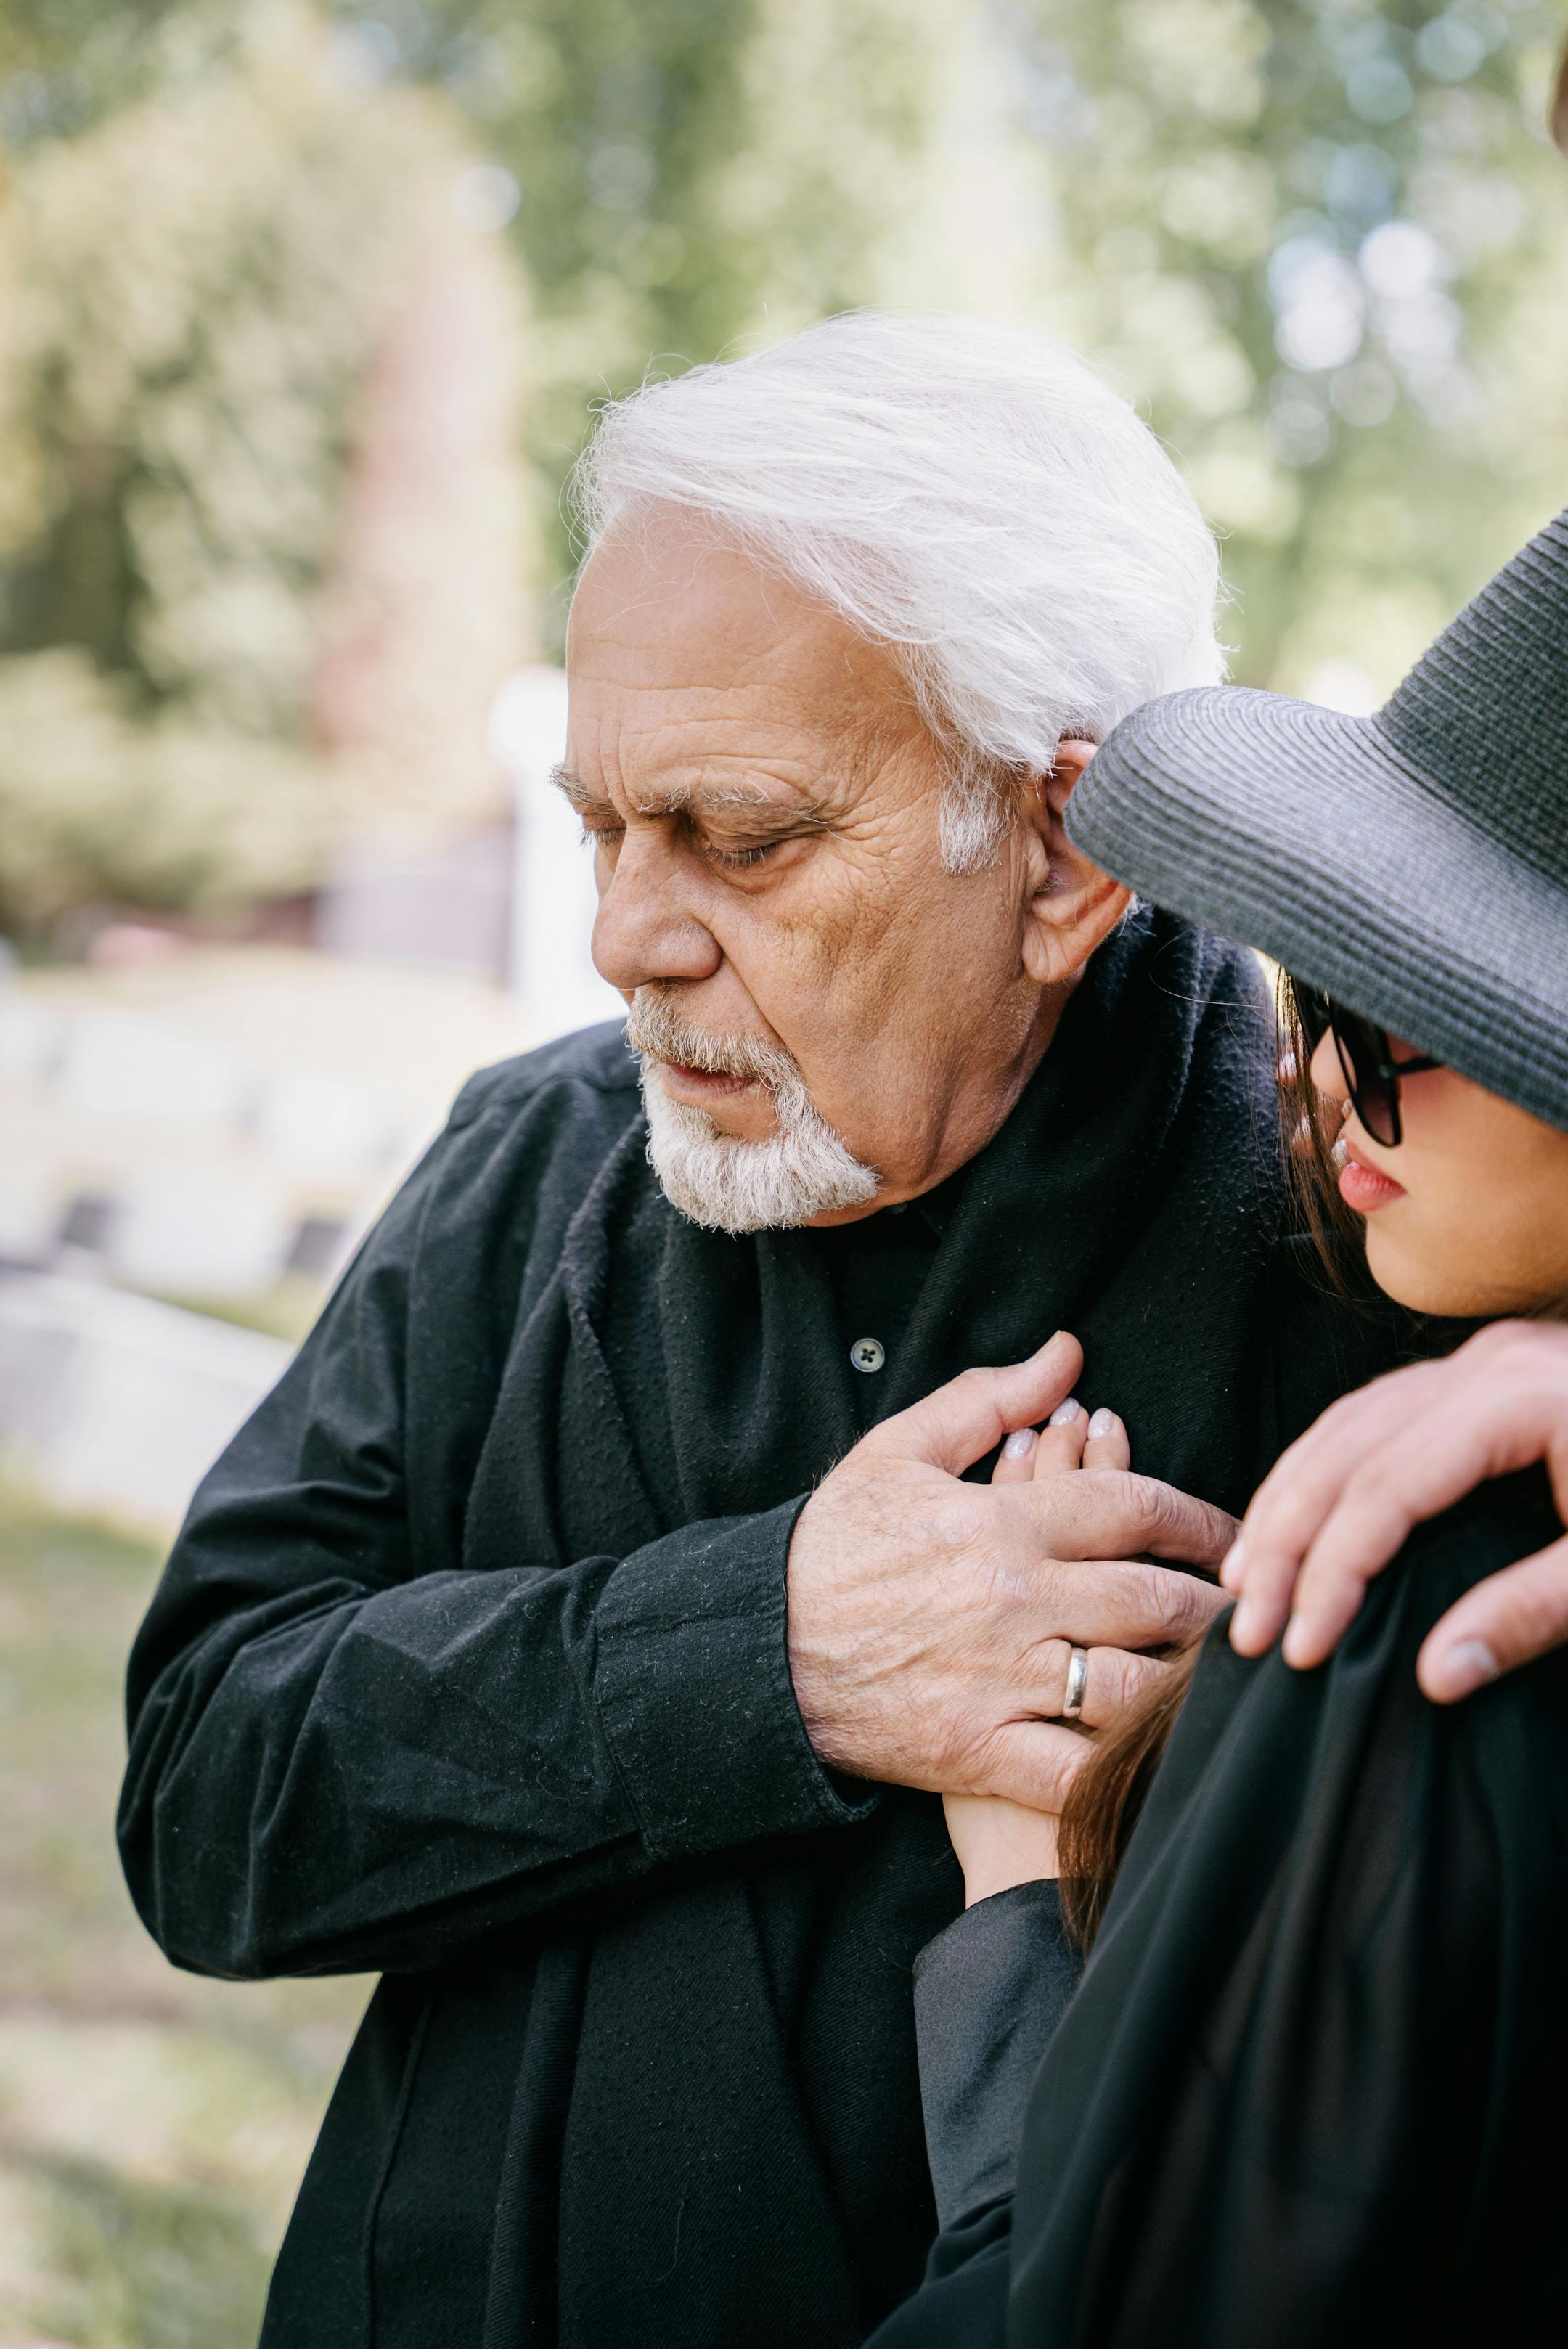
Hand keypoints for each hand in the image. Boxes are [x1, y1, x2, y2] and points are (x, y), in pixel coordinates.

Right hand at [787, 1331, 1232, 1808]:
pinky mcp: (975, 1750)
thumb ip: (990, 1398)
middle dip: (1219, 1604)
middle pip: (1153, 1600)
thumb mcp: (899, 1451)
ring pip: (1132, 1686)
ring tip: (1229, 1680)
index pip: (1133, 1508)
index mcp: (999, 1522)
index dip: (1201, 1518)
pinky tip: (1164, 1758)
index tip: (1235, 1533)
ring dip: (1191, 1685)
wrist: (755, 1647)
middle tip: (1260, 1607)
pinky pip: (1074, 1771)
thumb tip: (1069, 1353)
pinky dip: (1128, 1772)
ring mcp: (996, 1680)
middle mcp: (1011, 1600)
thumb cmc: (830, 1547)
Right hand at [1224, 1320, 1567, 1700]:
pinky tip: (1297, 1519)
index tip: (1302, 1647)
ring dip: (1288, 1502)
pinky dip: (1322, 1471)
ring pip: (1345, 1423)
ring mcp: (1481, 1360)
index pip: (1389, 1489)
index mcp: (1524, 1397)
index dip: (1333, 1572)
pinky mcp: (1485, 1375)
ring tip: (1247, 1581)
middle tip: (1248, 1630)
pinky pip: (1371, 1415)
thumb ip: (1536, 1614)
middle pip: (1347, 1448)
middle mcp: (1487, 1363)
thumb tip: (1434, 1676)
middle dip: (1286, 1542)